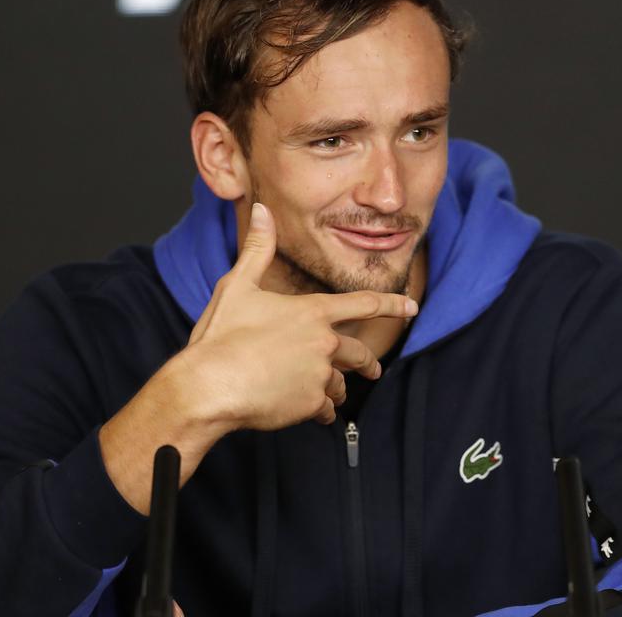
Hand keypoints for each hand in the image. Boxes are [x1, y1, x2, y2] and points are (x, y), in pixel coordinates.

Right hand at [177, 202, 417, 428]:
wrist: (209, 385)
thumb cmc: (221, 336)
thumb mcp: (238, 285)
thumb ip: (258, 249)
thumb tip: (262, 210)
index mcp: (312, 312)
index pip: (363, 304)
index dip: (391, 305)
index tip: (412, 307)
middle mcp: (324, 343)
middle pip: (359, 353)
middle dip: (368, 363)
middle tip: (373, 369)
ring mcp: (320, 375)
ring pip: (340, 384)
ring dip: (336, 388)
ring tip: (328, 395)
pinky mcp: (310, 404)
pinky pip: (325, 410)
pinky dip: (319, 411)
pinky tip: (308, 412)